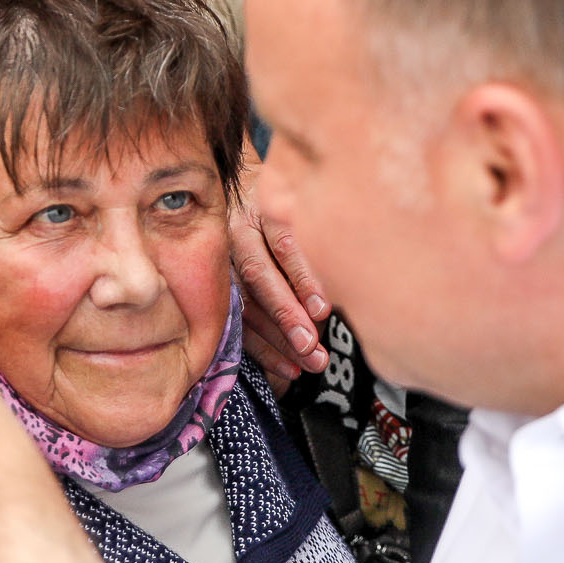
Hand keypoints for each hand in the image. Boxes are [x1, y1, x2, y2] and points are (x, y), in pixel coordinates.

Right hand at [229, 178, 328, 383]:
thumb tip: (344, 292)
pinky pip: (237, 323)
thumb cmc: (293, 208)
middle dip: (285, 313)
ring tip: (307, 362)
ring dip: (276, 338)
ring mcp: (223, 259)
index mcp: (263, 206)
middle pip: (257, 274)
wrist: (248, 195)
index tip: (322, 309)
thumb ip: (319, 244)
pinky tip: (287, 367)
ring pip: (244, 303)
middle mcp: (237, 230)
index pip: (283, 241)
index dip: (302, 276)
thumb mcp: (308, 211)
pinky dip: (263, 348)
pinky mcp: (219, 288)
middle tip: (310, 344)